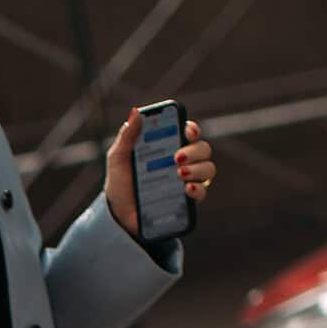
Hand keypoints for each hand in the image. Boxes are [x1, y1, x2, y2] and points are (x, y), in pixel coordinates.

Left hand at [105, 108, 215, 237]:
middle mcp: (183, 162)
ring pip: (208, 169)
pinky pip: (202, 193)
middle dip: (194, 151)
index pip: (188, 132)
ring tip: (179, 173)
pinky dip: (198, 189)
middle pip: (203, 149)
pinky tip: (187, 188)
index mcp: (168, 146)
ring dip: (198, 169)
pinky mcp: (187, 201)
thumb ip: (127, 136)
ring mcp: (187, 181)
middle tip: (177, 158)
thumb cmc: (120, 183)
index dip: (192, 129)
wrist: (118, 215)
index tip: (187, 131)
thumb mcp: (118, 158)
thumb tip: (136, 112)